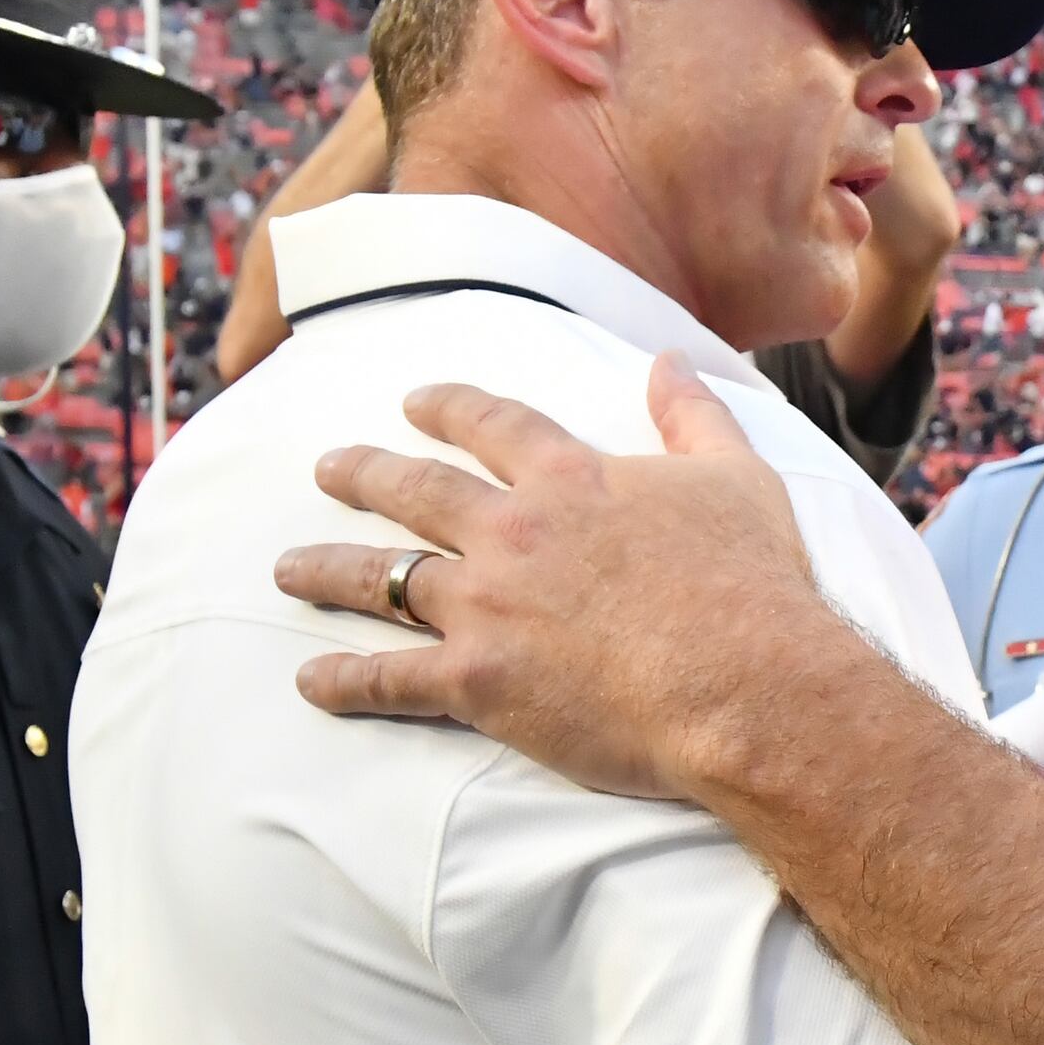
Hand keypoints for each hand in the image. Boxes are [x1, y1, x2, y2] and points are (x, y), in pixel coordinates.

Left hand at [273, 357, 827, 799]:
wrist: (747, 683)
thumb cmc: (754, 585)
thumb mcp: (738, 476)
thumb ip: (694, 414)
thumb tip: (670, 361)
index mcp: (571, 478)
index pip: (492, 425)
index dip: (448, 408)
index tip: (416, 402)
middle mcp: (514, 530)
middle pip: (416, 490)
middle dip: (364, 474)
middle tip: (328, 468)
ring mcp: (487, 605)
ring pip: (385, 576)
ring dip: (330, 568)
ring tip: (289, 566)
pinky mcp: (477, 681)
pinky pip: (390, 678)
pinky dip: (345, 681)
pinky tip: (310, 681)